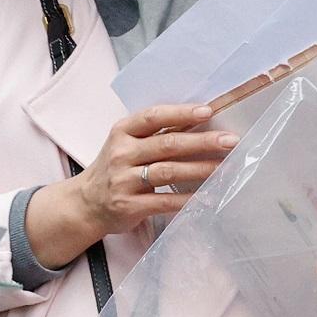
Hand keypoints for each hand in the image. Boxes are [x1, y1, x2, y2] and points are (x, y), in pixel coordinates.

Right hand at [47, 103, 234, 254]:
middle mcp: (122, 153)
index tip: (208, 111)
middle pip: (167, 144)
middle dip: (202, 141)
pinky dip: (188, 200)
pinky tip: (208, 197)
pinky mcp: (129, 205)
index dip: (181, 113)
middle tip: (230, 140)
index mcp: (122, 132)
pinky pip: (164, 201)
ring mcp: (124, 180)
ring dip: (200, 168)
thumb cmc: (116, 169)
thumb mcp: (127, 144)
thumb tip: (202, 122)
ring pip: (168, 171)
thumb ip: (156, 135)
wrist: (86, 204)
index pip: (153, 117)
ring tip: (224, 167)